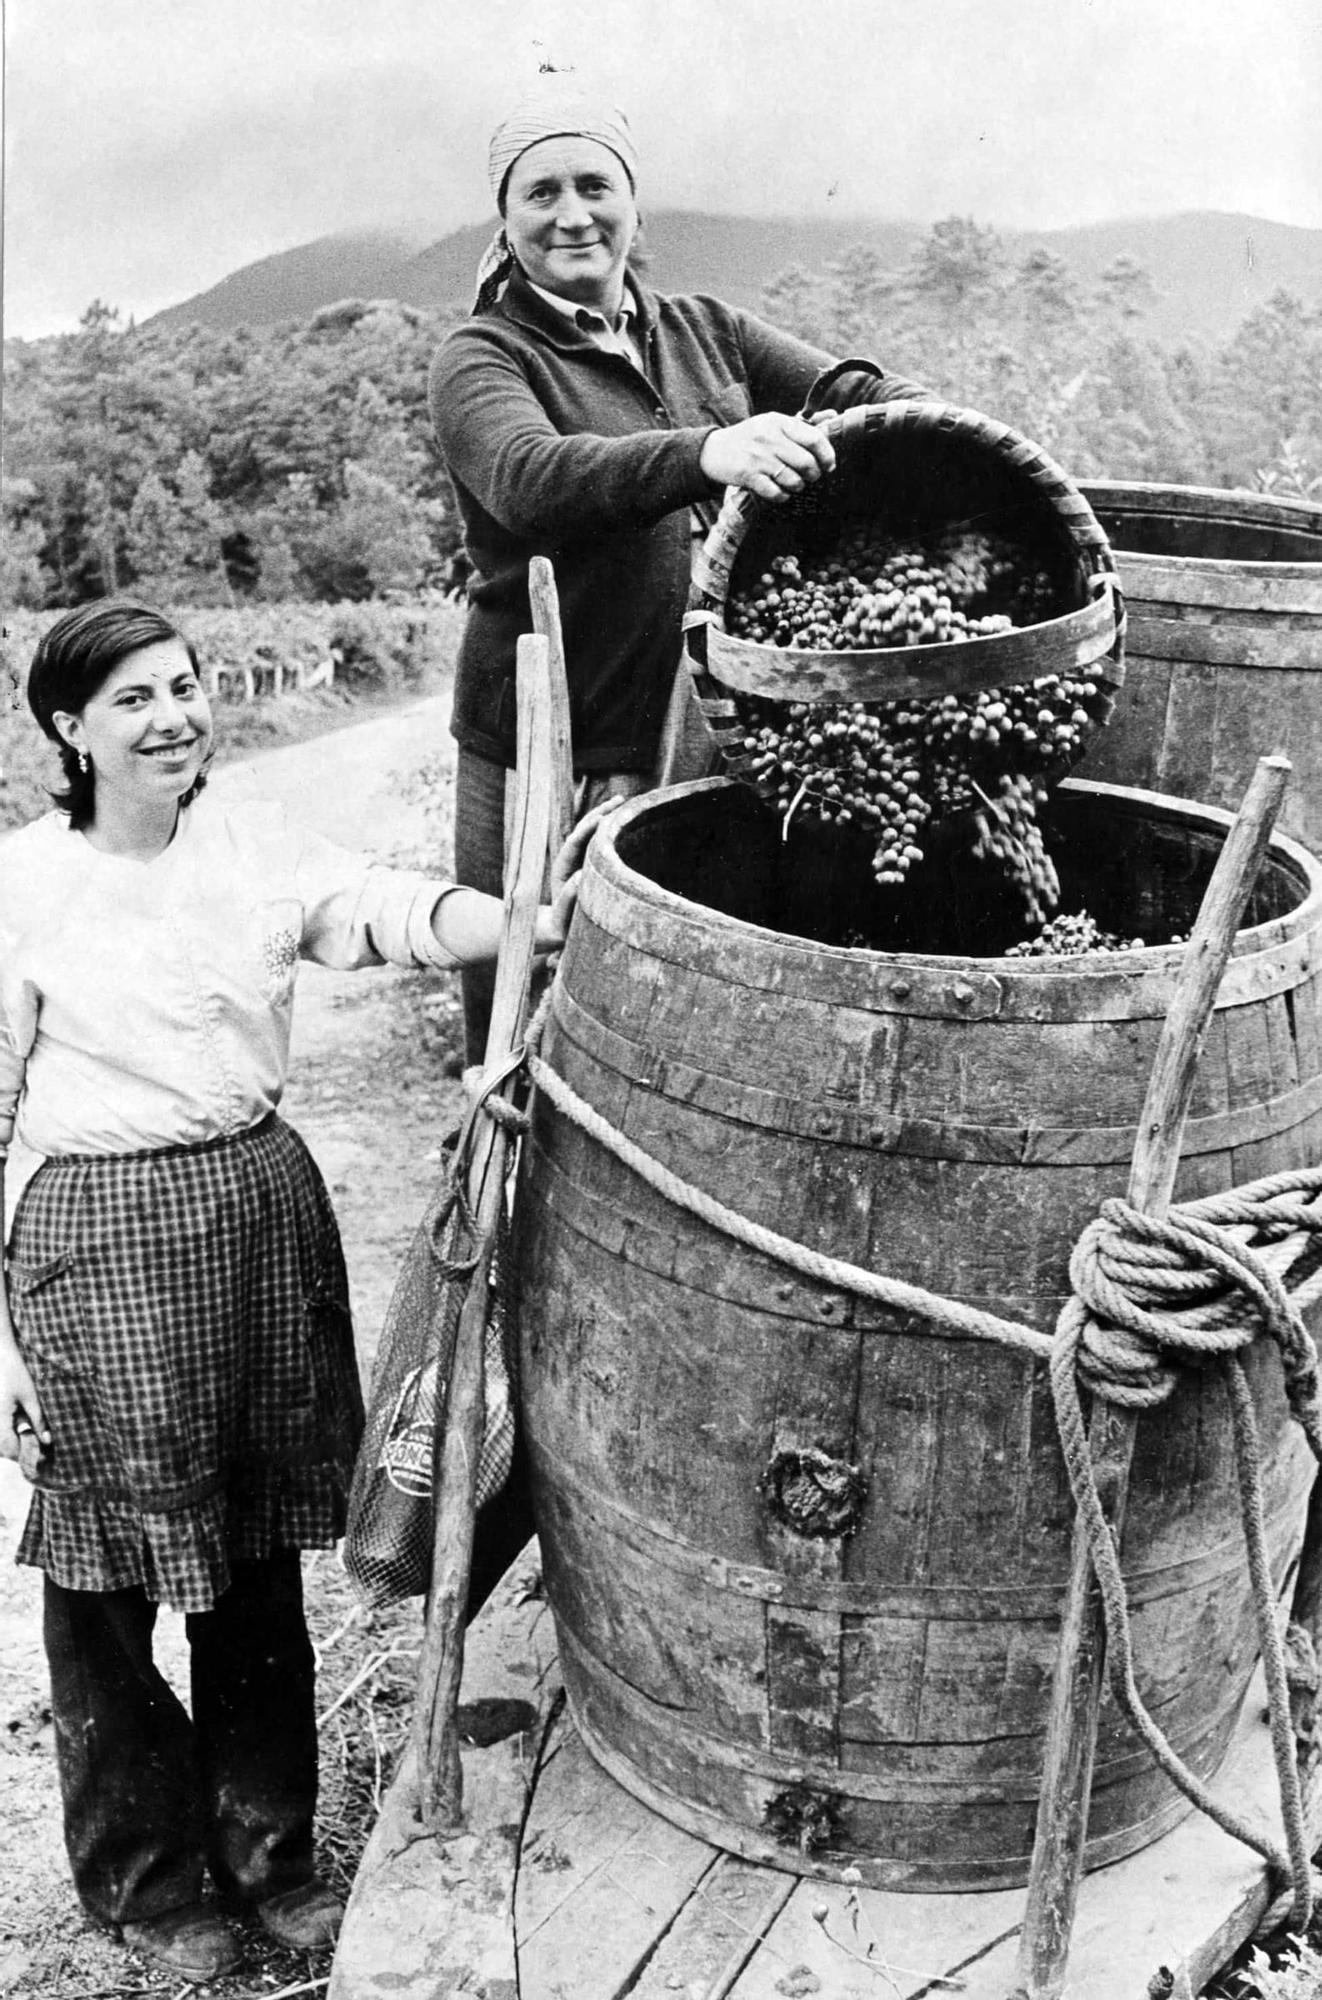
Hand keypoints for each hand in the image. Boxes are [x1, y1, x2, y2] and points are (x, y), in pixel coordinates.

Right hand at [0, 1340, 49, 1481]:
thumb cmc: (15, 1373)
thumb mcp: (30, 1396)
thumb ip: (38, 1420)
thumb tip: (46, 1441)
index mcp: (0, 1418)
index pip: (9, 1447)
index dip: (23, 1455)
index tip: (38, 1457)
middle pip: (1, 1447)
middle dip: (16, 1452)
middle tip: (34, 1450)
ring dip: (10, 1444)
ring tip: (26, 1438)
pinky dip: (6, 1435)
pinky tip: (17, 1429)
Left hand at [536, 796, 625, 949]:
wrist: (558, 929)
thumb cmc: (562, 926)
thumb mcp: (563, 916)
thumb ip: (568, 898)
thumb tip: (578, 877)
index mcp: (562, 868)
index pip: (574, 842)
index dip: (588, 829)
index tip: (604, 819)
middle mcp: (569, 859)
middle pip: (582, 830)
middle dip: (599, 814)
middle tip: (619, 801)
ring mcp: (579, 859)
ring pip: (591, 832)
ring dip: (605, 816)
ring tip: (622, 802)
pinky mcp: (589, 863)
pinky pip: (599, 842)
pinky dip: (610, 829)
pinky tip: (625, 821)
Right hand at [699, 413, 835, 502]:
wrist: (712, 451)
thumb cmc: (750, 438)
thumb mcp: (773, 423)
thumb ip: (802, 423)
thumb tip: (835, 415)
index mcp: (778, 422)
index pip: (814, 438)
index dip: (827, 455)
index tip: (829, 465)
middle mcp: (769, 437)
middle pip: (806, 462)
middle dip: (813, 474)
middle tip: (810, 477)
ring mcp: (757, 457)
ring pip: (792, 479)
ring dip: (797, 486)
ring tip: (793, 484)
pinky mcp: (747, 475)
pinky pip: (775, 492)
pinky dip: (782, 496)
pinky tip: (780, 492)